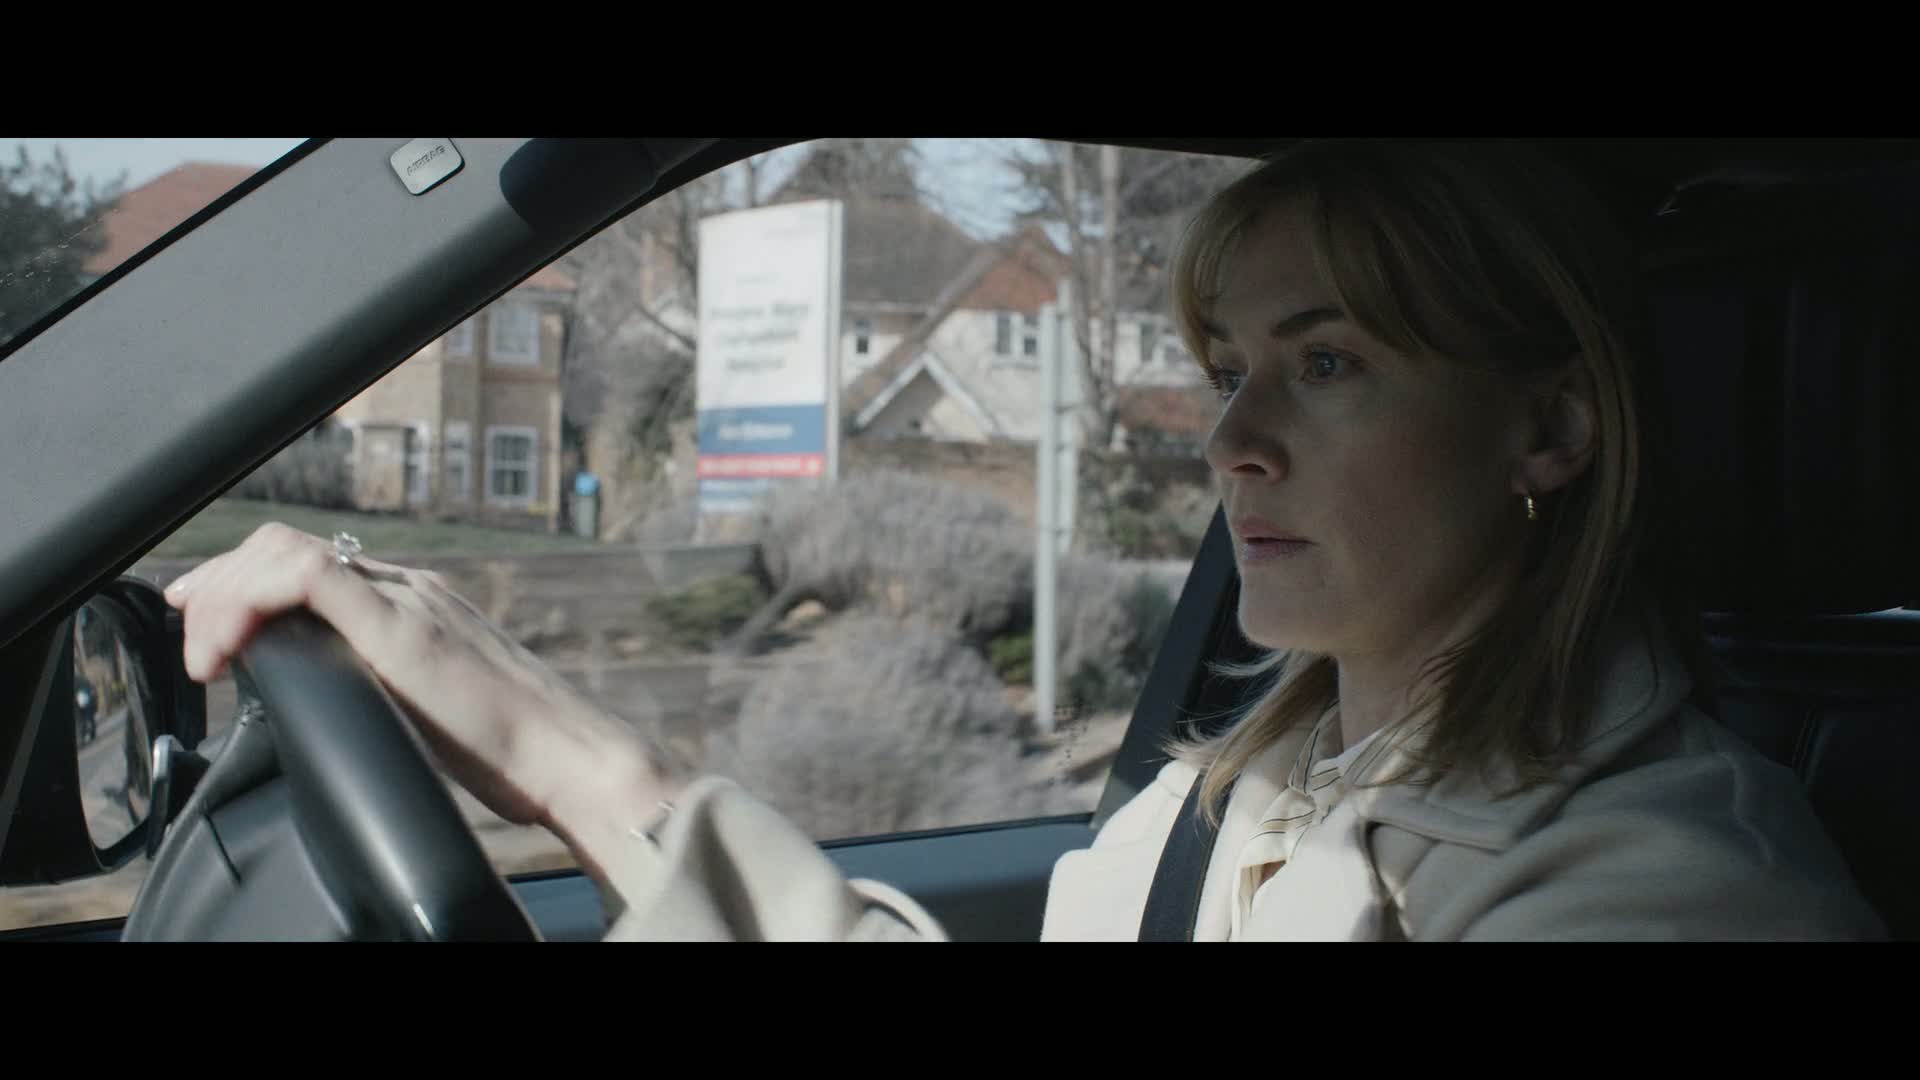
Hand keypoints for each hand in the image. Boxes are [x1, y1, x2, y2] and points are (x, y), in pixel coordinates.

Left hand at [163, 523, 654, 830]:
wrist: (563, 751)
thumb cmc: (509, 748)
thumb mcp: (427, 709)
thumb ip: (383, 687)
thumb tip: (334, 711)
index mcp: (413, 603)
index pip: (309, 563)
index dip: (241, 582)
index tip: (203, 623)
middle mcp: (407, 587)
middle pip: (286, 547)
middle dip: (219, 582)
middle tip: (190, 632)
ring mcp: (405, 598)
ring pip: (285, 553)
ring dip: (226, 596)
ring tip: (208, 652)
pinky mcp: (399, 623)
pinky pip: (307, 577)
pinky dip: (250, 602)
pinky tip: (232, 646)